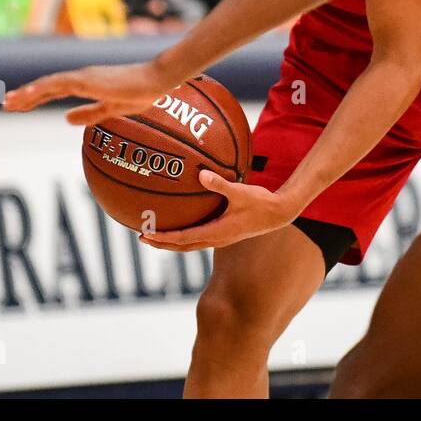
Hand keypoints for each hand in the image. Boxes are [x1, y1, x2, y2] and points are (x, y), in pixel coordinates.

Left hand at [2, 59, 180, 123]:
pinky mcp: (86, 79)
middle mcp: (81, 77)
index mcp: (86, 84)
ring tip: (9, 102)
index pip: (54, 90)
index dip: (36, 97)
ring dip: (27, 93)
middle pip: (46, 86)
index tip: (20, 105)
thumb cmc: (141, 92)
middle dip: (25, 96)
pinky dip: (40, 89)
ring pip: (47, 84)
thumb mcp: (112, 109)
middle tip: (6, 104)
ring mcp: (82, 77)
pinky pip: (58, 84)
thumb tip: (65, 119)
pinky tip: (26, 95)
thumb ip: (90, 114)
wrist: (156, 80)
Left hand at [140, 172, 300, 250]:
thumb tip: (201, 173)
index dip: (164, 237)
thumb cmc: (260, 202)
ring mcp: (220, 238)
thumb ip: (220, 183)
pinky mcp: (224, 235)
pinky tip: (180, 225)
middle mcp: (216, 239)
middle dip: (162, 243)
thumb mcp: (240, 191)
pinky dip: (184, 235)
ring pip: (189, 245)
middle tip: (142, 237)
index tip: (147, 234)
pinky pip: (198, 238)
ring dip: (171, 241)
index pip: (183, 239)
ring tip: (155, 235)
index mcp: (217, 232)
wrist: (278, 213)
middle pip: (182, 246)